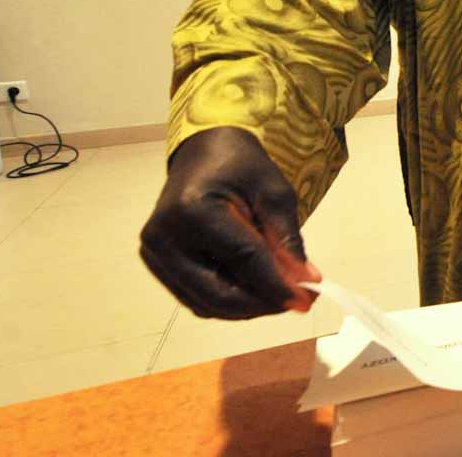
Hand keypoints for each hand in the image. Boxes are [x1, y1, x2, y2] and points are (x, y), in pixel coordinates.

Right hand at [139, 126, 320, 319]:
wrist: (203, 155)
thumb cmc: (241, 168)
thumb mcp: (274, 192)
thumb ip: (287, 237)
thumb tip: (305, 281)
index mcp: (192, 209)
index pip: (242, 259)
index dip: (277, 285)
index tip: (307, 300)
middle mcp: (164, 236)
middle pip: (217, 292)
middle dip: (262, 303)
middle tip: (300, 302)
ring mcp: (154, 253)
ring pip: (205, 302)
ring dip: (247, 307)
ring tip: (282, 294)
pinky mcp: (155, 264)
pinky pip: (195, 297)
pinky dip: (228, 300)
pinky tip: (256, 291)